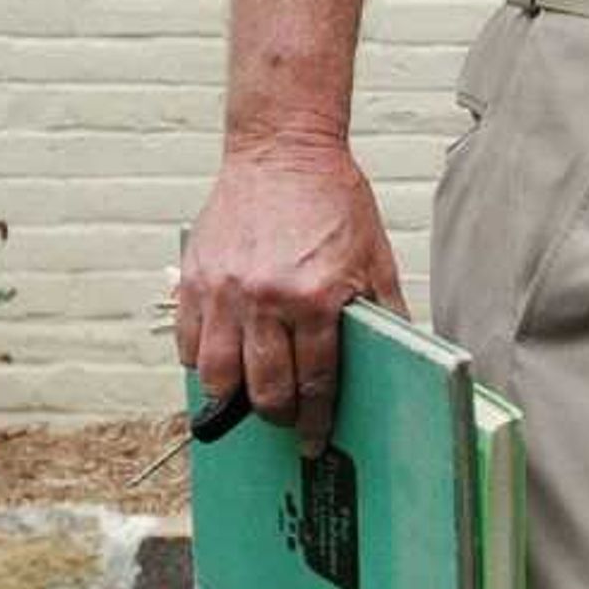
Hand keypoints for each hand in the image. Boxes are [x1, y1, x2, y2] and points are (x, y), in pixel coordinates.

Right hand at [176, 136, 404, 451]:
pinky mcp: (196, 277)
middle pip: (264, 390)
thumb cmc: (332, 199)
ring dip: (234, 396)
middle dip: (278, 415)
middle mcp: (266, 299)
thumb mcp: (375, 257)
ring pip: (217, 376)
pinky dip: (202, 361)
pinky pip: (189, 343)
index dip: (315, 420)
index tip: (313, 439)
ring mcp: (225, 290)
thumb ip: (384, 312)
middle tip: (286, 419)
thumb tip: (399, 357)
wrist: (283, 149)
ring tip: (249, 394)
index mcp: (315, 298)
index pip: (314, 382)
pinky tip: (222, 359)